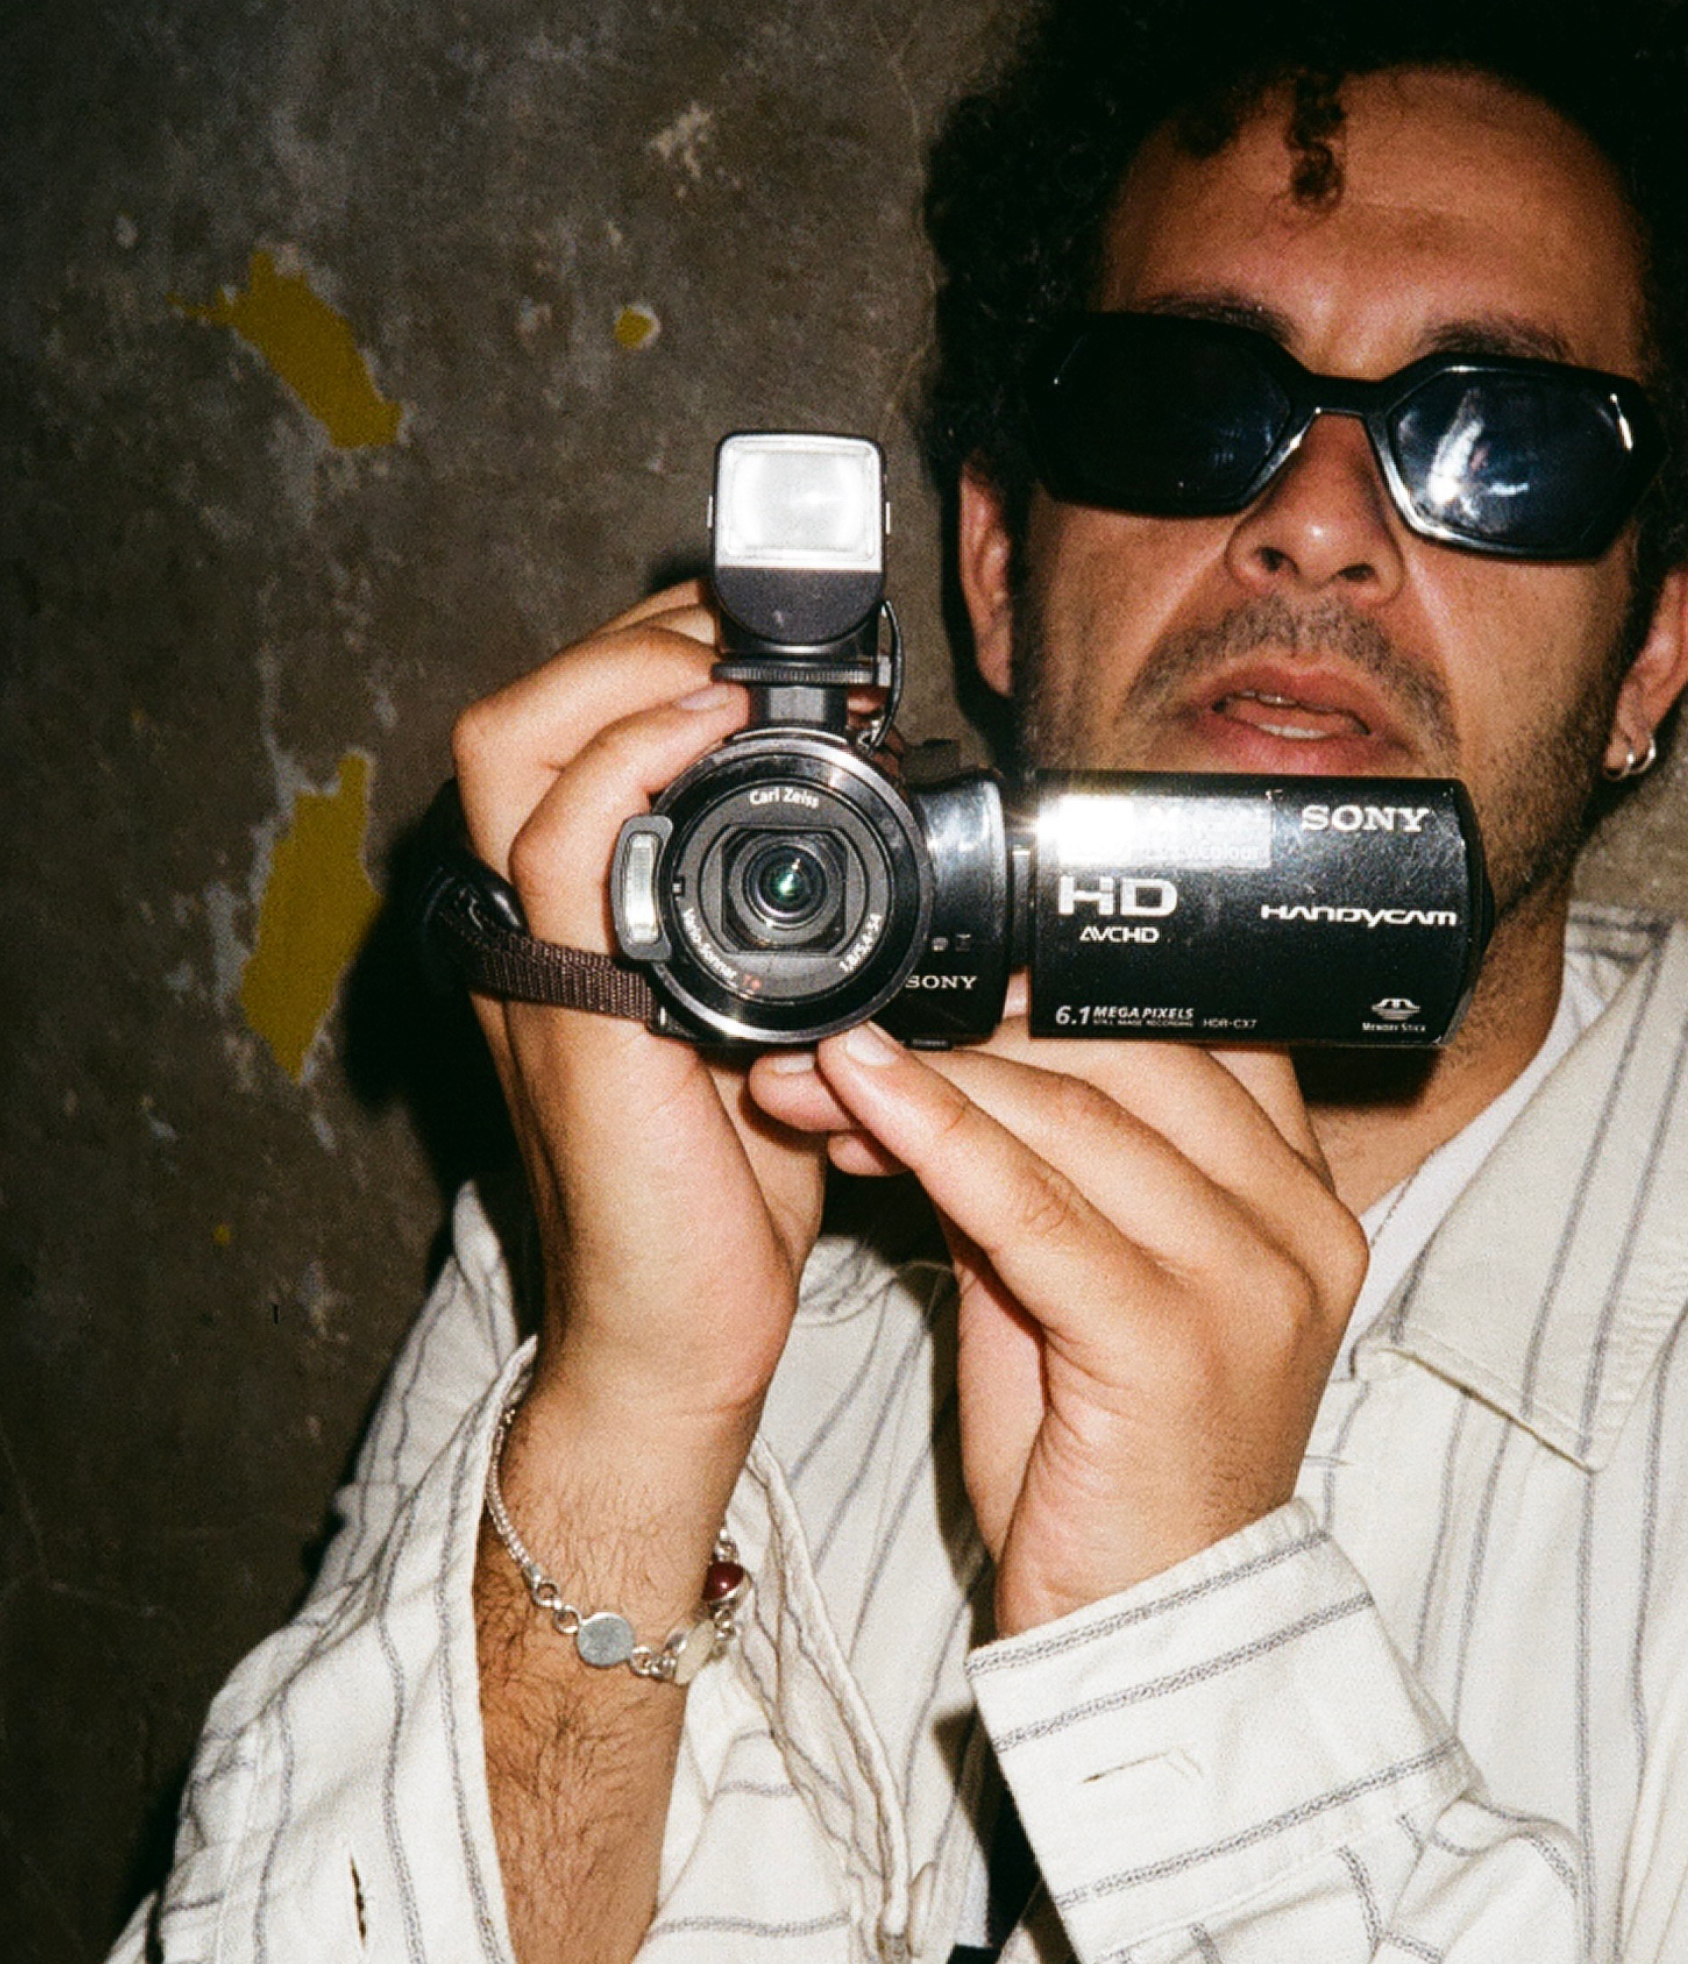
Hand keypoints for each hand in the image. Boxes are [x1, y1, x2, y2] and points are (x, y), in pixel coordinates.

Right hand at [452, 585, 826, 1454]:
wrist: (684, 1330)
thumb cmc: (729, 1190)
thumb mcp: (772, 1023)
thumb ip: (790, 933)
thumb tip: (894, 846)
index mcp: (573, 916)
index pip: (564, 732)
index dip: (645, 658)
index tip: (761, 636)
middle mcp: (532, 921)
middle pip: (522, 711)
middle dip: (634, 640)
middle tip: (748, 632)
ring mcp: (538, 959)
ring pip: (518, 745)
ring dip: (630, 673)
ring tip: (732, 660)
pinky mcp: (571, 1007)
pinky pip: (566, 844)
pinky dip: (628, 761)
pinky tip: (710, 727)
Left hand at [753, 1010, 1367, 1635]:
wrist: (1145, 1634)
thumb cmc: (1112, 1471)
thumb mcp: (1084, 1291)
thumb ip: (1043, 1175)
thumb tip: (941, 1056)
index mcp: (1301, 1203)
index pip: (1196, 1037)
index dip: (1059, 987)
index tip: (942, 973)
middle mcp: (1297, 1231)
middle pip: (1132, 1058)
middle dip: (976, 1026)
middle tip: (848, 1020)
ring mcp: (1247, 1285)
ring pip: (1075, 1117)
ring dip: (929, 1077)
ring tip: (815, 1062)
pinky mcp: (1171, 1342)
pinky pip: (1034, 1208)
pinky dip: (936, 1138)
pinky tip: (857, 1097)